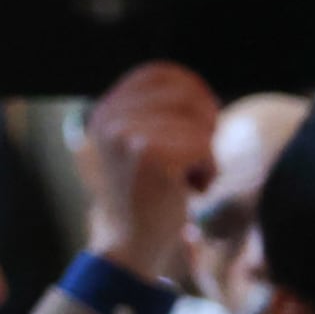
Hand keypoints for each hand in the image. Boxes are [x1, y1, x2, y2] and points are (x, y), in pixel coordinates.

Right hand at [76, 62, 218, 283]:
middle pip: (187, 95)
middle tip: (199, 156)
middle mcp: (111, 120)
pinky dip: (208, 170)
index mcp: (106, 112)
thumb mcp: (140, 144)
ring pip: (200, 125)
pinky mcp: (150, 156)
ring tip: (187, 176)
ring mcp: (128, 136)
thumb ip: (156, 114)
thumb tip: (197, 85)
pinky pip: (204, 147)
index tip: (205, 117)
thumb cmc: (149, 193)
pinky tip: (189, 189)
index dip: (193, 89)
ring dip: (206, 152)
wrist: (133, 242)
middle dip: (206, 125)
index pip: (159, 72)